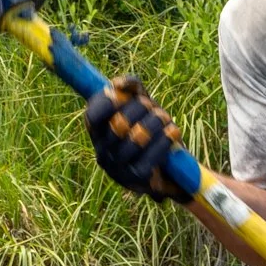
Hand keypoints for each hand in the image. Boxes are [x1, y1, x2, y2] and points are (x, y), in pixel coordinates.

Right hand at [85, 75, 192, 202]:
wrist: (170, 168)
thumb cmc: (151, 131)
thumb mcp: (141, 106)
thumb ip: (131, 89)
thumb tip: (119, 84)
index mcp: (98, 134)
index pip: (92, 116)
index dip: (107, 102)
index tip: (121, 93)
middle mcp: (103, 153)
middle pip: (119, 123)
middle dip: (141, 108)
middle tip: (153, 106)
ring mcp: (118, 169)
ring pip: (137, 137)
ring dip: (156, 121)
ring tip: (165, 118)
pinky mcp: (137, 180)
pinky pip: (151, 156)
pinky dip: (165, 139)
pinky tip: (173, 132)